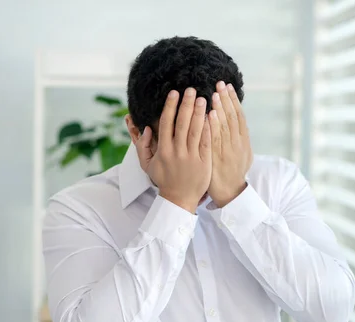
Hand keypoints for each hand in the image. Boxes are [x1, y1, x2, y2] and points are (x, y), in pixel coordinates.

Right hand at [135, 88, 211, 213]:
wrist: (179, 199)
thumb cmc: (164, 180)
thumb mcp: (147, 165)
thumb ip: (143, 147)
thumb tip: (145, 128)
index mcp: (163, 150)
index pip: (166, 123)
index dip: (171, 106)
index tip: (174, 93)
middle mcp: (176, 152)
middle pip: (182, 123)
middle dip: (186, 105)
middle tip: (191, 89)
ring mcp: (191, 157)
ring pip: (195, 131)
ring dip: (199, 113)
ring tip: (204, 98)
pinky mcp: (204, 162)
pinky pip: (206, 142)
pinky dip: (208, 129)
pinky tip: (212, 116)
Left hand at [207, 81, 252, 207]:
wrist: (230, 192)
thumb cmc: (234, 172)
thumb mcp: (244, 154)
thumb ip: (240, 138)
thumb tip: (239, 121)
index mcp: (244, 141)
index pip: (239, 116)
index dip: (234, 100)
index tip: (228, 87)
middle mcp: (237, 144)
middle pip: (232, 117)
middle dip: (226, 99)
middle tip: (220, 84)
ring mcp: (227, 151)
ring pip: (224, 126)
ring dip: (219, 109)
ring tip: (214, 94)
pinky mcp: (217, 158)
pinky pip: (214, 139)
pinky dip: (212, 126)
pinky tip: (208, 114)